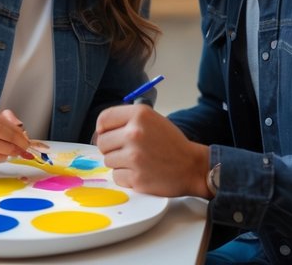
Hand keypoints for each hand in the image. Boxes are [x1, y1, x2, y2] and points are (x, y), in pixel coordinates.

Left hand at [95, 104, 210, 197]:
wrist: (192, 167)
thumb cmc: (171, 143)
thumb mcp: (152, 119)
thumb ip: (127, 121)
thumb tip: (99, 131)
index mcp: (139, 114)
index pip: (103, 119)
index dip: (103, 128)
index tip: (109, 134)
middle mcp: (135, 133)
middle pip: (102, 142)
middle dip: (111, 147)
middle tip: (127, 150)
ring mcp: (135, 156)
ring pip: (108, 160)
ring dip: (119, 163)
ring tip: (138, 161)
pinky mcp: (136, 177)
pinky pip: (116, 176)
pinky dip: (126, 177)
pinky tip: (141, 172)